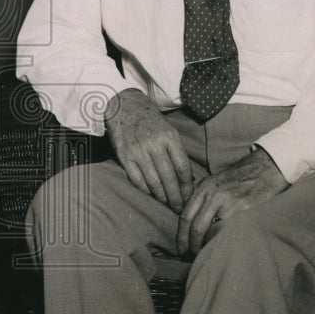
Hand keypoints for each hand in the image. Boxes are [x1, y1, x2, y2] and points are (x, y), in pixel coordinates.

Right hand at [104, 88, 192, 212]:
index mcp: (169, 137)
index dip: (187, 187)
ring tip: (167, 203)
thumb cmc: (150, 120)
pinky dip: (145, 190)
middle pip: (169, 178)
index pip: (183, 168)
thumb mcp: (168, 130)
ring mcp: (138, 151)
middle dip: (176, 197)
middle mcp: (154, 144)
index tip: (190, 197)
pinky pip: (136, 179)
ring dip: (162, 196)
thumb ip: (177, 152)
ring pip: (153, 182)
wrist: (124, 105)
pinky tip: (150, 194)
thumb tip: (188, 178)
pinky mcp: (124, 155)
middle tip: (179, 208)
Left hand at [176, 147, 288, 255]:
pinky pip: (228, 230)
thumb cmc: (238, 179)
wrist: (262, 170)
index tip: (180, 248)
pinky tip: (222, 247)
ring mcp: (227, 203)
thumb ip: (201, 199)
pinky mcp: (243, 210)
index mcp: (203, 189)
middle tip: (190, 256)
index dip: (181, 235)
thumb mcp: (213, 183)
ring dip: (205, 245)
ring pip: (209, 230)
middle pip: (195, 226)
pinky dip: (222, 240)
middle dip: (190, 244)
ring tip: (205, 254)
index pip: (185, 215)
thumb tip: (190, 221)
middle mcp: (212, 196)